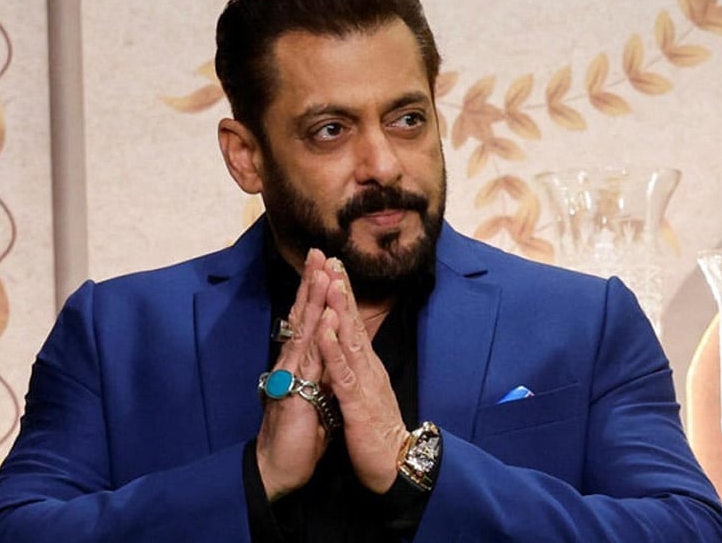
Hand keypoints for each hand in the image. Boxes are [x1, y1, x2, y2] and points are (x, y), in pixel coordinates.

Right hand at [256, 248, 331, 500]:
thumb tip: (326, 357)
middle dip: (311, 283)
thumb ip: (318, 373)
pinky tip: (324, 317)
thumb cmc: (298, 434)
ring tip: (321, 271)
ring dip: (313, 299)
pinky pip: (310, 361)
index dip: (315, 293)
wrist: (279, 468)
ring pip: (304, 330)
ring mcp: (291, 375)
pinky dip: (318, 337)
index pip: (308, 320)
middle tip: (319, 251)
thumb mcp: (314, 395)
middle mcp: (292, 362)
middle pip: (302, 316)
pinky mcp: (296, 393)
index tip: (324, 265)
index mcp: (299, 362)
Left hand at [317, 259, 409, 492]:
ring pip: (349, 339)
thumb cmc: (376, 430)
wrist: (395, 463)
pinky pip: (343, 372)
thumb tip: (344, 349)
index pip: (351, 323)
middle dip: (341, 289)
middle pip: (352, 321)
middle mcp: (367, 366)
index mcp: (365, 365)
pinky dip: (333, 349)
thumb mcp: (362, 393)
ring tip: (330, 280)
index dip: (342, 295)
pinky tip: (325, 329)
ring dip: (339, 308)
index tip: (331, 267)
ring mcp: (363, 382)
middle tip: (332, 258)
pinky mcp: (357, 402)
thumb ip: (354, 369)